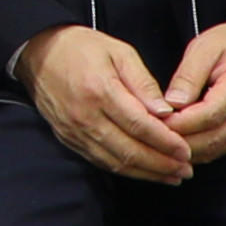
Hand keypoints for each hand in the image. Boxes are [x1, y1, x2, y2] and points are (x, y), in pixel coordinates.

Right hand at [22, 24, 192, 184]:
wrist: (39, 53)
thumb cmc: (82, 48)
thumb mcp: (120, 53)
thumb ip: (144, 84)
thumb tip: (166, 113)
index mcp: (100, 91)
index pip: (139, 126)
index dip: (165, 142)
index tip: (186, 151)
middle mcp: (86, 117)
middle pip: (129, 150)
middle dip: (161, 164)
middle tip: (185, 171)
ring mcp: (75, 131)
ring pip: (115, 162)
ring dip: (146, 173)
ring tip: (171, 177)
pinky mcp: (68, 139)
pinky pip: (100, 161)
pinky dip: (125, 170)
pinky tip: (144, 172)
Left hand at [157, 20, 225, 166]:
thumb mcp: (206, 47)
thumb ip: (189, 75)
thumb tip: (172, 103)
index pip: (209, 115)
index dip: (180, 123)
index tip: (155, 121)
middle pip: (212, 138)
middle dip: (180, 141)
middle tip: (153, 136)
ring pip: (217, 148)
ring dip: (188, 150)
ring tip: (163, 142)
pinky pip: (223, 148)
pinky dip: (200, 150)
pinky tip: (181, 144)